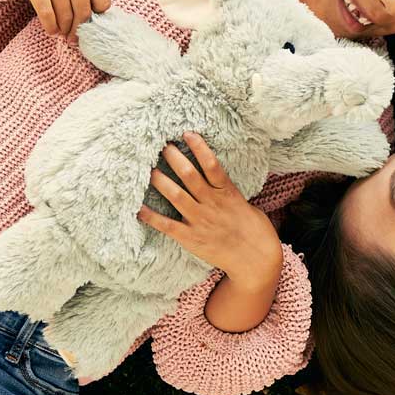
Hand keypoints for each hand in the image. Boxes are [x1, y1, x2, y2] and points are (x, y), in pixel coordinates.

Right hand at [0, 0, 110, 38]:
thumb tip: (94, 18)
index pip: (103, 2)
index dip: (97, 18)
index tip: (91, 26)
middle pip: (83, 11)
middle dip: (79, 29)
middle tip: (75, 37)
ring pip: (64, 14)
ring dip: (64, 29)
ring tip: (63, 34)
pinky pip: (46, 13)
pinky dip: (50, 26)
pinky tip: (51, 30)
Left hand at [138, 132, 283, 286]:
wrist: (256, 261)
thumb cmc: (256, 231)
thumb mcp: (246, 205)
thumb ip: (229, 194)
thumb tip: (218, 185)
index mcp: (228, 193)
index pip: (212, 165)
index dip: (199, 147)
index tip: (187, 134)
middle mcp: (213, 204)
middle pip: (190, 176)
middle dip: (175, 159)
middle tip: (163, 146)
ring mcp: (201, 221)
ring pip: (176, 195)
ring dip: (161, 181)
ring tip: (148, 169)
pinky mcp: (191, 238)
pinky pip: (167, 225)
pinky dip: (151, 217)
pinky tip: (138, 208)